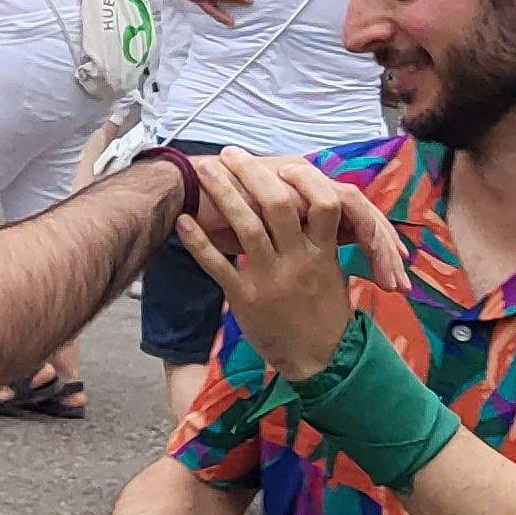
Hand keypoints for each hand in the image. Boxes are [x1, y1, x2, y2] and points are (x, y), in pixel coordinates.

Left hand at [175, 150, 396, 374]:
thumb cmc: (326, 313)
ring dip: (222, 194)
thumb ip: (321, 239)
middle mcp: (297, 260)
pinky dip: (197, 241)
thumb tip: (310, 203)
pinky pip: (217, 264)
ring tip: (203, 170)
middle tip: (231, 154)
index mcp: (323, 252)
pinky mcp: (244, 297)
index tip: (285, 165)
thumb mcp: (334, 272)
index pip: (323, 203)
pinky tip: (182, 221)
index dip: (305, 180)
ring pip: (246, 226)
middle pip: (278, 205)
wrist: (320, 360)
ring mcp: (270, 278)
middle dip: (252, 174)